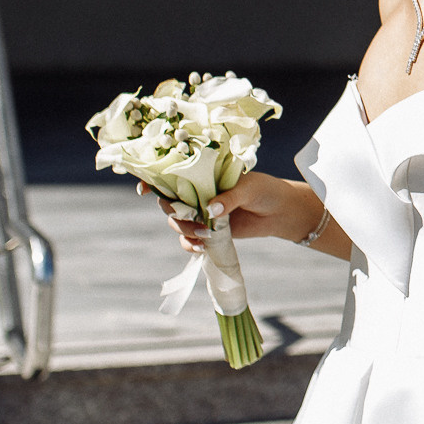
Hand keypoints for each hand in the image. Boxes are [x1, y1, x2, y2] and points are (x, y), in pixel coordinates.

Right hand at [143, 172, 322, 253]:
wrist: (280, 212)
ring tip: (205, 235)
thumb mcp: (248, 189)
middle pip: (169, 203)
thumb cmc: (265, 191)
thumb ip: (229, 198)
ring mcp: (201, 213)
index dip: (153, 181)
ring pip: (177, 223)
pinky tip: (200, 247)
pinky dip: (190, 244)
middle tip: (191, 218)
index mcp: (203, 175)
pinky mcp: (208, 230)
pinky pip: (189, 239)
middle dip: (173, 212)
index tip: (143, 190)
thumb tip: (210, 210)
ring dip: (184, 230)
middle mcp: (197, 193)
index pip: (172, 175)